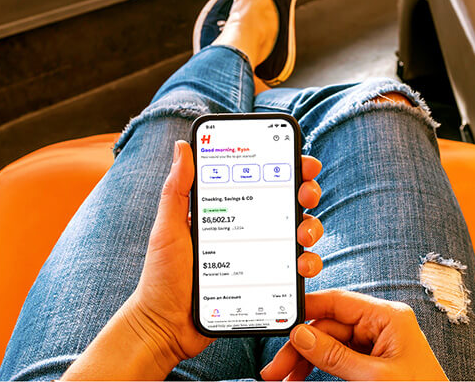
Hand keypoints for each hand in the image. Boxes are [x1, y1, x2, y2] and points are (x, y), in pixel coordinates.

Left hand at [63, 140, 323, 379]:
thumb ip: (176, 189)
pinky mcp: (269, 283)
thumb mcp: (168, 228)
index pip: (262, 180)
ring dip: (312, 227)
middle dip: (307, 192)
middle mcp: (250, 229)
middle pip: (290, 202)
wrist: (167, 326)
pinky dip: (308, 264)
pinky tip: (302, 265)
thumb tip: (183, 147)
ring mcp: (261, 256)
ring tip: (302, 235)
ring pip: (301, 234)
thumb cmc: (162, 276)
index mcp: (229, 210)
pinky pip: (297, 270)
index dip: (287, 167)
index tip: (301, 161)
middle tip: (306, 194)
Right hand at [261, 290, 446, 380]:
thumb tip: (302, 336)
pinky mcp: (375, 362)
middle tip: (276, 368)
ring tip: (284, 378)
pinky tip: (303, 376)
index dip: (307, 310)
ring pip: (330, 344)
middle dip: (301, 346)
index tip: (281, 322)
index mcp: (389, 316)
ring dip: (306, 361)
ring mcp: (378, 343)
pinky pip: (340, 358)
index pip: (338, 302)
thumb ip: (335, 356)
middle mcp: (382, 324)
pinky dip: (320, 368)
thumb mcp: (373, 377)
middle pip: (329, 326)